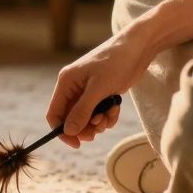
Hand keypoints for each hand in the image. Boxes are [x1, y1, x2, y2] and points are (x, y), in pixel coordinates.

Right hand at [45, 29, 153, 148]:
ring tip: (110, 114)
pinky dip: (108, 116)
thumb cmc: (116, 62)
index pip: (54, 113)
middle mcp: (74, 87)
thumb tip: (68, 131)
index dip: (62, 131)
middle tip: (98, 129)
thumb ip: (82, 111)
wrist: (138, 48)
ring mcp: (88, 91)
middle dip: (85, 127)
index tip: (76, 144)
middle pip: (71, 119)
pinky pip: (99, 114)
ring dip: (99, 122)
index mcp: (66, 82)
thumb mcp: (98, 89)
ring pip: (86, 118)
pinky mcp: (101, 93)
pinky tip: (116, 108)